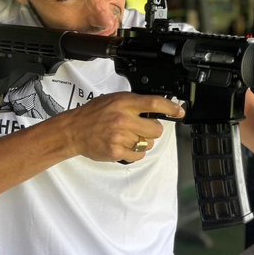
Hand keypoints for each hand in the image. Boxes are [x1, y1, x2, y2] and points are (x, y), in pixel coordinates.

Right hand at [63, 92, 184, 162]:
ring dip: (143, 141)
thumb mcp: (115, 100)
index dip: (171, 108)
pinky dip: (135, 151)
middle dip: (152, 130)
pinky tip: (125, 145)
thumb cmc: (94, 114)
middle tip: (142, 128)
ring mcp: (120, 137)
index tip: (180, 112)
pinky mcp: (116, 152)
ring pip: (148, 143)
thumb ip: (135, 103)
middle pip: (156, 129)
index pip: (154, 103)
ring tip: (128, 136)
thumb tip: (158, 108)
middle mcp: (123, 119)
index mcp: (124, 103)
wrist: (73, 130)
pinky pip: (139, 154)